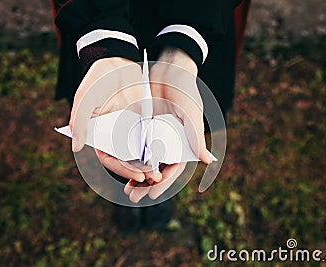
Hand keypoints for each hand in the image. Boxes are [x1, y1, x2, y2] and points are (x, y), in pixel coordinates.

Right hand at [70, 57, 161, 182]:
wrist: (117, 60)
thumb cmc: (97, 80)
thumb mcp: (86, 98)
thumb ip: (80, 122)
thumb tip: (76, 148)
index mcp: (99, 135)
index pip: (110, 158)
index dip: (122, 169)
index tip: (138, 176)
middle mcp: (114, 135)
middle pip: (126, 159)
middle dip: (139, 171)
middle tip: (154, 179)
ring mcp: (129, 128)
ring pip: (140, 151)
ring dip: (149, 163)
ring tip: (162, 172)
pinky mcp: (142, 120)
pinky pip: (150, 136)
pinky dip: (157, 146)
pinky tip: (168, 153)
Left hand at [124, 48, 210, 202]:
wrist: (168, 68)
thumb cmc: (184, 89)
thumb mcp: (189, 112)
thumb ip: (195, 136)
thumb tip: (207, 161)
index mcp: (182, 142)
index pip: (173, 168)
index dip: (163, 182)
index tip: (152, 193)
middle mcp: (168, 142)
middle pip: (157, 169)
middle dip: (146, 185)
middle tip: (134, 198)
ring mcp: (154, 135)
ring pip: (144, 160)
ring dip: (135, 175)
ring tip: (126, 189)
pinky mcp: (142, 126)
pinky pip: (134, 144)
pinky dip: (128, 156)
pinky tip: (118, 165)